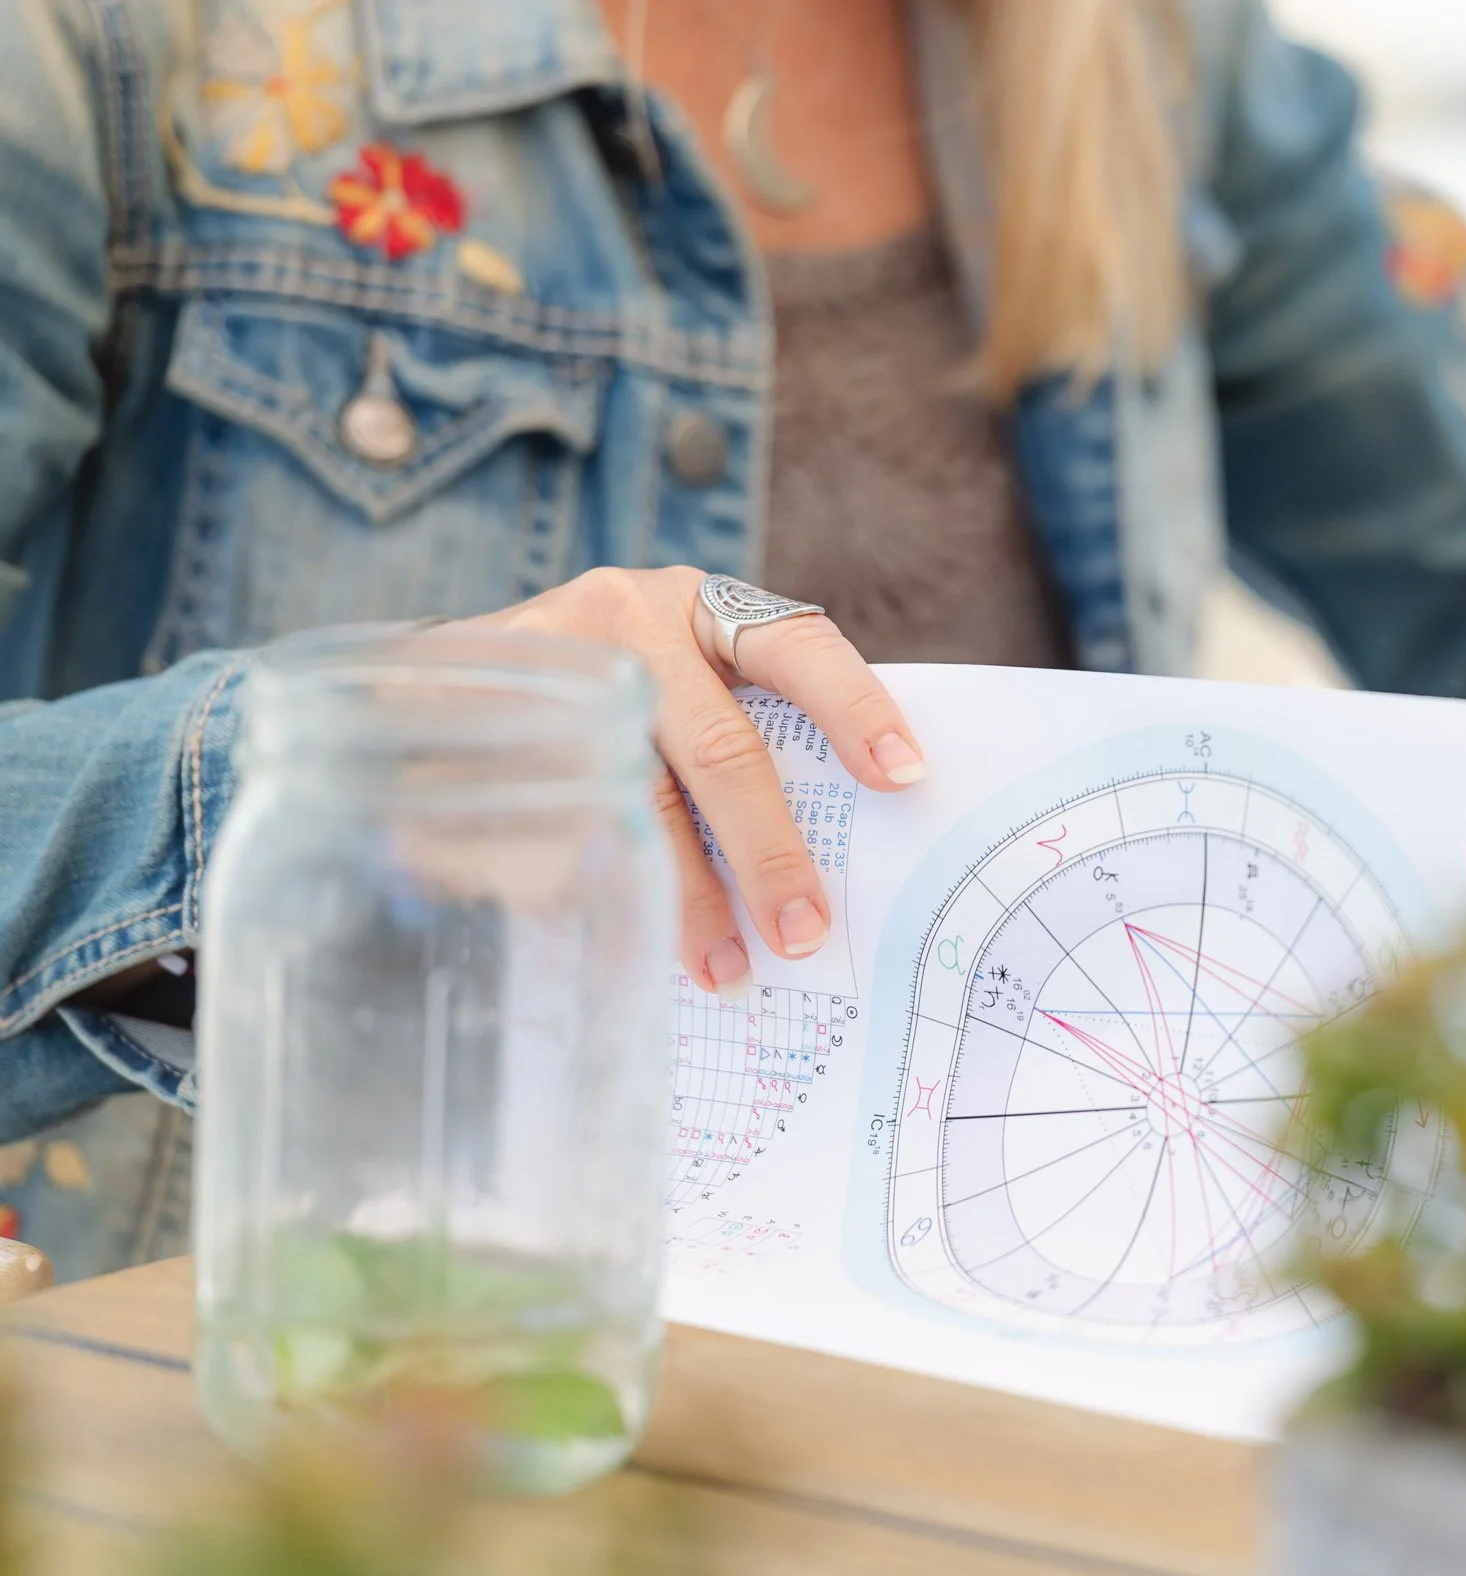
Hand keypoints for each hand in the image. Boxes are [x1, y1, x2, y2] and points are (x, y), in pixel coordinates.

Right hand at [470, 567, 923, 995]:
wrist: (449, 664)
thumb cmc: (614, 691)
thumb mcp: (688, 679)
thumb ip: (749, 735)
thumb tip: (835, 856)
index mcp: (703, 606)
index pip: (797, 648)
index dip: (855, 708)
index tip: (906, 776)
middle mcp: (629, 619)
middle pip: (717, 747)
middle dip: (768, 851)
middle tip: (803, 933)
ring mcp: (548, 662)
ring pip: (632, 801)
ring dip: (685, 898)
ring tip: (724, 969)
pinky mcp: (472, 719)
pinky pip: (544, 819)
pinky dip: (589, 885)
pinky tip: (615, 932)